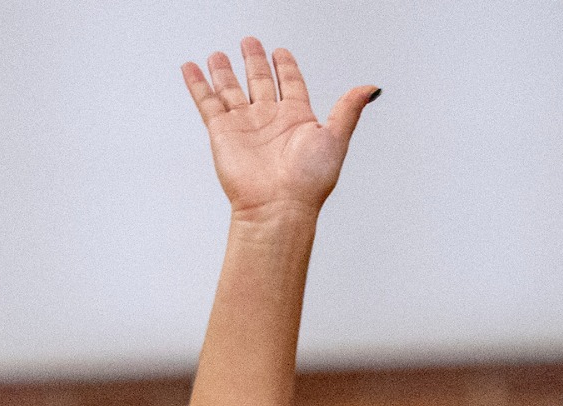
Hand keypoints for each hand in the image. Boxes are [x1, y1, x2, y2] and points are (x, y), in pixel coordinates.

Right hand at [182, 37, 377, 222]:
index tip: (281, 52)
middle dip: (254, 61)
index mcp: (297, 119)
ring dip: (224, 71)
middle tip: (249, 42)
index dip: (286, 67)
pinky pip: (207, 102)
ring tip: (218, 54)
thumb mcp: (336, 138)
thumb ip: (348, 109)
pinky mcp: (222, 131)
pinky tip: (192, 69)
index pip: (290, 84)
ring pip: (231, 89)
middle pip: (259, 81)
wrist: (278, 205)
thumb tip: (370, 89)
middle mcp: (270, 120)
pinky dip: (197, 84)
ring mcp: (245, 125)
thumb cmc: (309, 180)